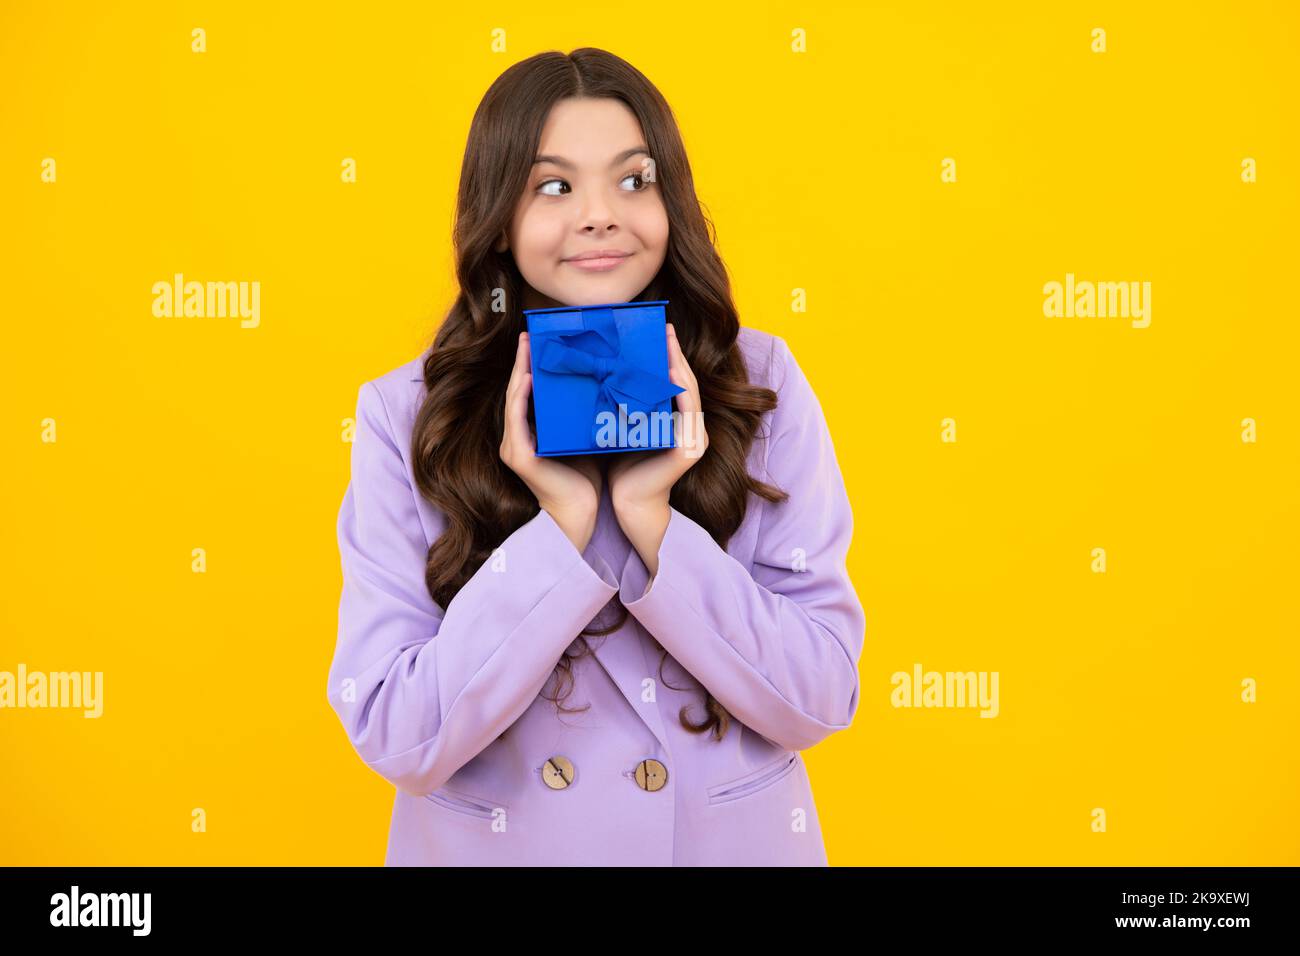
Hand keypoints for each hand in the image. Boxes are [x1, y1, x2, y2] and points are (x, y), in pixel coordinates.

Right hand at [500, 331, 600, 550]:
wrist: (582, 514)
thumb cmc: (585, 479)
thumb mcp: (581, 438)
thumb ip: (579, 415)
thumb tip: (599, 383)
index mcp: (529, 434)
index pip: (527, 393)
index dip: (529, 366)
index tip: (538, 341)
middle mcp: (516, 439)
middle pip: (517, 391)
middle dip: (521, 361)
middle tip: (529, 335)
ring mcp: (513, 447)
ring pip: (514, 400)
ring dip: (519, 371)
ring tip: (527, 347)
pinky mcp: (519, 457)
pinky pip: (517, 420)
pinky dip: (522, 397)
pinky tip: (529, 377)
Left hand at [607, 323, 707, 511]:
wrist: (628, 505)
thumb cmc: (622, 469)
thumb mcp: (627, 429)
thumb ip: (631, 408)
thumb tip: (611, 375)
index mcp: (679, 425)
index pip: (677, 385)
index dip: (671, 358)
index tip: (660, 332)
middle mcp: (693, 430)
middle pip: (686, 383)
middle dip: (676, 353)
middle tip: (666, 327)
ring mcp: (695, 439)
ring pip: (688, 393)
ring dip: (679, 364)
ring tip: (668, 340)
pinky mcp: (689, 449)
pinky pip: (686, 412)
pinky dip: (678, 389)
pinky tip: (670, 370)